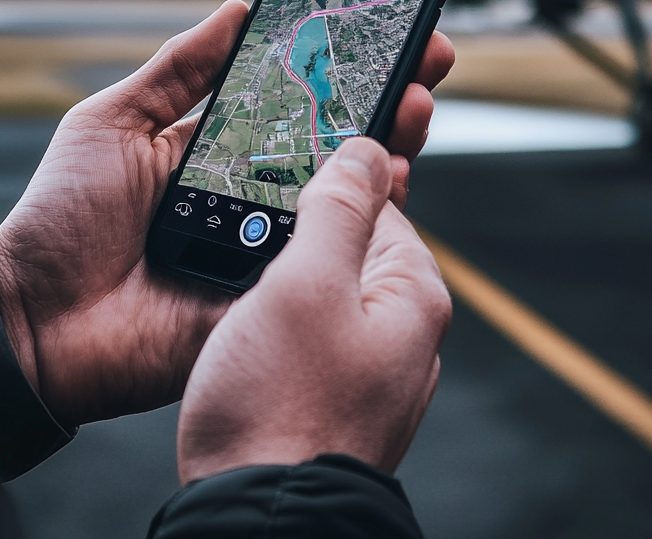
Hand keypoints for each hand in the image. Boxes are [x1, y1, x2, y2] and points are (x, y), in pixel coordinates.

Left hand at [0, 0, 453, 427]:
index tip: (382, 27)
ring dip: (393, 147)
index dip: (342, 66)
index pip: (298, 100)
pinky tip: (392, 179)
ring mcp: (272, 241)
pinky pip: (335, 256)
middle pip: (341, 141)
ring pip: (352, 194)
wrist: (35, 319)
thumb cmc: (64, 216)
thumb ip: (177, 70)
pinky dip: (371, 220)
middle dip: (389, 96)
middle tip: (424, 56)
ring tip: (414, 105)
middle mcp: (259, 191)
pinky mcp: (277, 291)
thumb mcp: (114, 122)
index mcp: (224, 148)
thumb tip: (236, 11)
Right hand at [177, 137, 451, 482]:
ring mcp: (371, 368)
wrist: (258, 521)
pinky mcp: (335, 395)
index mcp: (412, 295)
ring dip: (286, 273)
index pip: (381, 201)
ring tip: (238, 271)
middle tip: (247, 218)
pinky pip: (312, 332)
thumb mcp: (306, 284)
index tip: (285, 159)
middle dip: (303, 228)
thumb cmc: (280, 407)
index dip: (331, 175)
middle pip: (352, 245)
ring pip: (327, 290)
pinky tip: (245, 321)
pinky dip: (281, 316)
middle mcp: (402, 332)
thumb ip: (339, 209)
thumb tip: (368, 149)